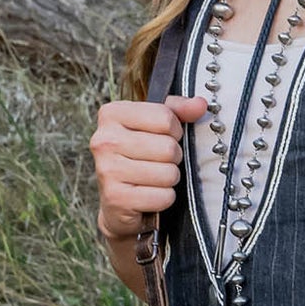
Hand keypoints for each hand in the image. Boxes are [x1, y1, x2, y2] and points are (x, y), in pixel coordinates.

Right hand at [90, 93, 207, 239]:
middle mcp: (104, 140)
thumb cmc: (138, 157)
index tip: (163, 137)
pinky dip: (164, 198)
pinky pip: (163, 196)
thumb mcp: (154, 125)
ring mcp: (107, 170)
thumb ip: (178, 110)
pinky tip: (149, 194)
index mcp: (112, 114)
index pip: (165, 117)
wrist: (117, 200)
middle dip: (173, 157)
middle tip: (158, 161)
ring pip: (168, 173)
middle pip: (168, 147)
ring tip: (153, 178)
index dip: (174, 130)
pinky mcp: (116, 198)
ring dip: (169, 179)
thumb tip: (200, 105)